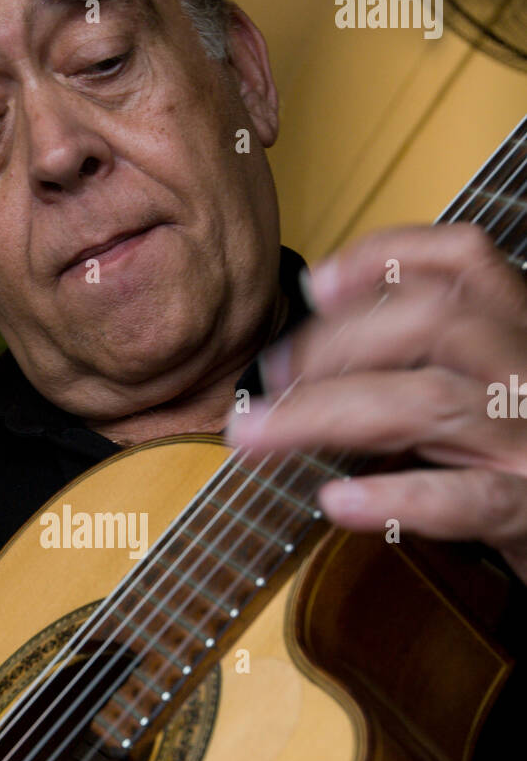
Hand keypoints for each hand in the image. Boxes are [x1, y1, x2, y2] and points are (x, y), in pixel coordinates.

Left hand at [227, 223, 526, 581]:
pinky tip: (337, 501)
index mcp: (524, 331)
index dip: (384, 259)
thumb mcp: (486, 390)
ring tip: (259, 434)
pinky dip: (396, 499)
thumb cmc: (518, 460)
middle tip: (270, 378)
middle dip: (333, 341)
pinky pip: (467, 499)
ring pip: (428, 401)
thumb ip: (425, 358)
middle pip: (432, 320)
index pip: (464, 259)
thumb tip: (312, 342)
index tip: (316, 284)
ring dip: (325, 413)